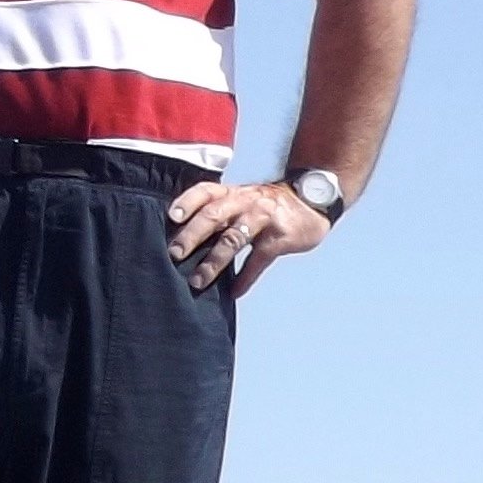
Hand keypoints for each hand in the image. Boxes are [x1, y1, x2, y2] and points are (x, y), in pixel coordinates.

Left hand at [165, 177, 326, 295]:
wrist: (311, 200)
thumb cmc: (264, 204)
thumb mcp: (240, 198)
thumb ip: (216, 211)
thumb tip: (180, 236)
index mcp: (231, 192)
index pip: (205, 191)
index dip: (187, 202)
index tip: (171, 217)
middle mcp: (244, 201)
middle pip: (214, 215)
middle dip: (192, 235)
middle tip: (174, 253)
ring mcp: (263, 218)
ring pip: (233, 238)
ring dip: (213, 262)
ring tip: (197, 281)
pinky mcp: (280, 237)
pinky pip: (258, 259)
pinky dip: (245, 277)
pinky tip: (234, 292)